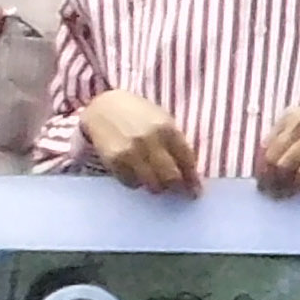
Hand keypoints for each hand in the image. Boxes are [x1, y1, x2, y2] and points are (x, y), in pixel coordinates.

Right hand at [76, 90, 198, 196]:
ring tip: (157, 181)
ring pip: (152, 185)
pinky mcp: (114, 161)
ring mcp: (130, 152)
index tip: (195, 191)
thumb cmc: (139, 114)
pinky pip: (131, 183)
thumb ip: (175, 143)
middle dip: (177, 188)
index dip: (192, 179)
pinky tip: (136, 172)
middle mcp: (149, 141)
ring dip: (157, 186)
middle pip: (171, 177)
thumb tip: (189, 172)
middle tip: (179, 192)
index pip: (186, 161)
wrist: (104, 106)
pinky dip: (137, 182)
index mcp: (167, 128)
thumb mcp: (162, 120)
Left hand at [256, 107, 299, 195]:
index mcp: (291, 115)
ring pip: (283, 166)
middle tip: (268, 192)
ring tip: (281, 194)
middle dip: (267, 178)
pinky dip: (296, 185)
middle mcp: (298, 123)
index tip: (262, 180)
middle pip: (271, 157)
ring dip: (279, 184)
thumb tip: (269, 165)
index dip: (260, 166)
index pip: (265, 145)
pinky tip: (296, 191)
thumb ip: (289, 138)